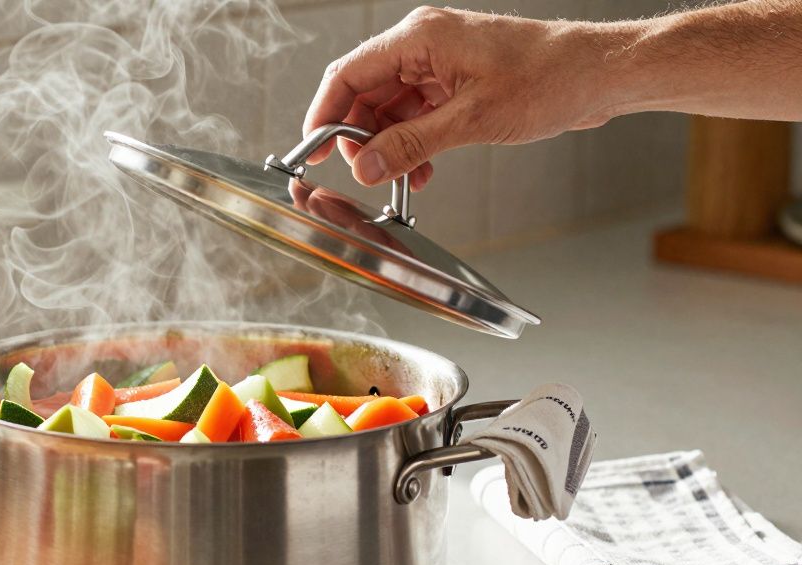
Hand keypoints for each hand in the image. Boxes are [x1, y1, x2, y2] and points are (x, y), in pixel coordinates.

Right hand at [303, 7, 621, 189]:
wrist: (599, 75)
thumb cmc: (549, 78)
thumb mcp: (472, 120)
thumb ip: (412, 144)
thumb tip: (367, 167)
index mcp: (420, 37)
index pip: (348, 73)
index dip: (326, 114)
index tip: (316, 150)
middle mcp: (424, 44)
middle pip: (365, 92)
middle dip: (361, 136)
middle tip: (367, 173)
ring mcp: (439, 62)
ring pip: (390, 106)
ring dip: (390, 145)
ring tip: (403, 177)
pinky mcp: (455, 80)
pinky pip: (416, 112)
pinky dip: (412, 141)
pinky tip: (423, 168)